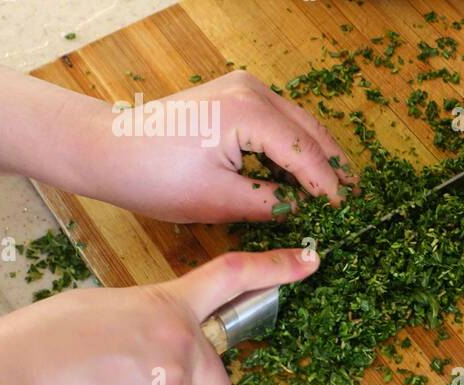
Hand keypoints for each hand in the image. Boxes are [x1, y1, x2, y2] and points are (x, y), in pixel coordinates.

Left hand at [0, 52, 356, 223]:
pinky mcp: (234, 95)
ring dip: (318, 156)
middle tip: (358, 200)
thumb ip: (273, 205)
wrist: (105, 150)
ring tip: (338, 190)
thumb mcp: (219, 200)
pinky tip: (304, 173)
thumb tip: (309, 217)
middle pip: (312, 132)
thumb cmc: (153, 176)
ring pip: (299, 124)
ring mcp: (244, 88)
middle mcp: (253, 91)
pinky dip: (295, 146)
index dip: (329, 189)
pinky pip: (280, 121)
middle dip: (335, 167)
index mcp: (250, 113)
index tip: (346, 215)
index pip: (306, 155)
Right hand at [0, 249, 316, 384]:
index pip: (232, 278)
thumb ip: (145, 320)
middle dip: (192, 384)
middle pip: (217, 377)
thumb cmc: (41, 343)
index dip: (276, 268)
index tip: (308, 260)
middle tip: (139, 379)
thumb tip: (155, 338)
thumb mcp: (102, 309)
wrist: (12, 384)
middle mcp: (180, 344)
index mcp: (165, 305)